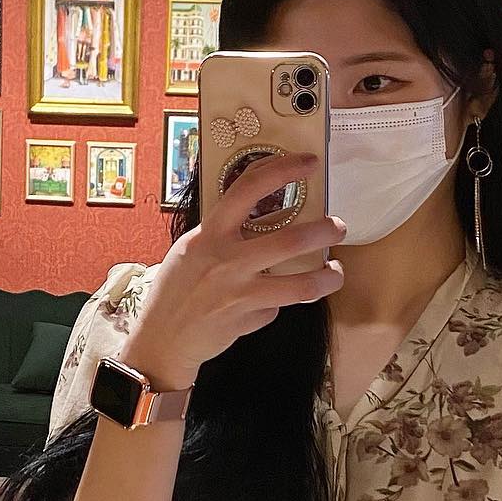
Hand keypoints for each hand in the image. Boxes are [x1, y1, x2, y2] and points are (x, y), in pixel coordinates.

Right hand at [120, 152, 343, 390]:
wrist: (164, 337)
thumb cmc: (177, 288)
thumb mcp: (192, 247)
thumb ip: (224, 232)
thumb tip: (264, 215)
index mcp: (210, 233)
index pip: (248, 189)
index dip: (283, 169)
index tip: (308, 163)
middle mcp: (227, 260)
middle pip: (291, 240)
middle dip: (324, 231)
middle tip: (337, 227)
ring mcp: (241, 293)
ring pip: (301, 283)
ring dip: (328, 277)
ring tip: (336, 270)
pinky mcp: (250, 320)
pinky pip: (277, 306)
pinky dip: (279, 302)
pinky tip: (271, 303)